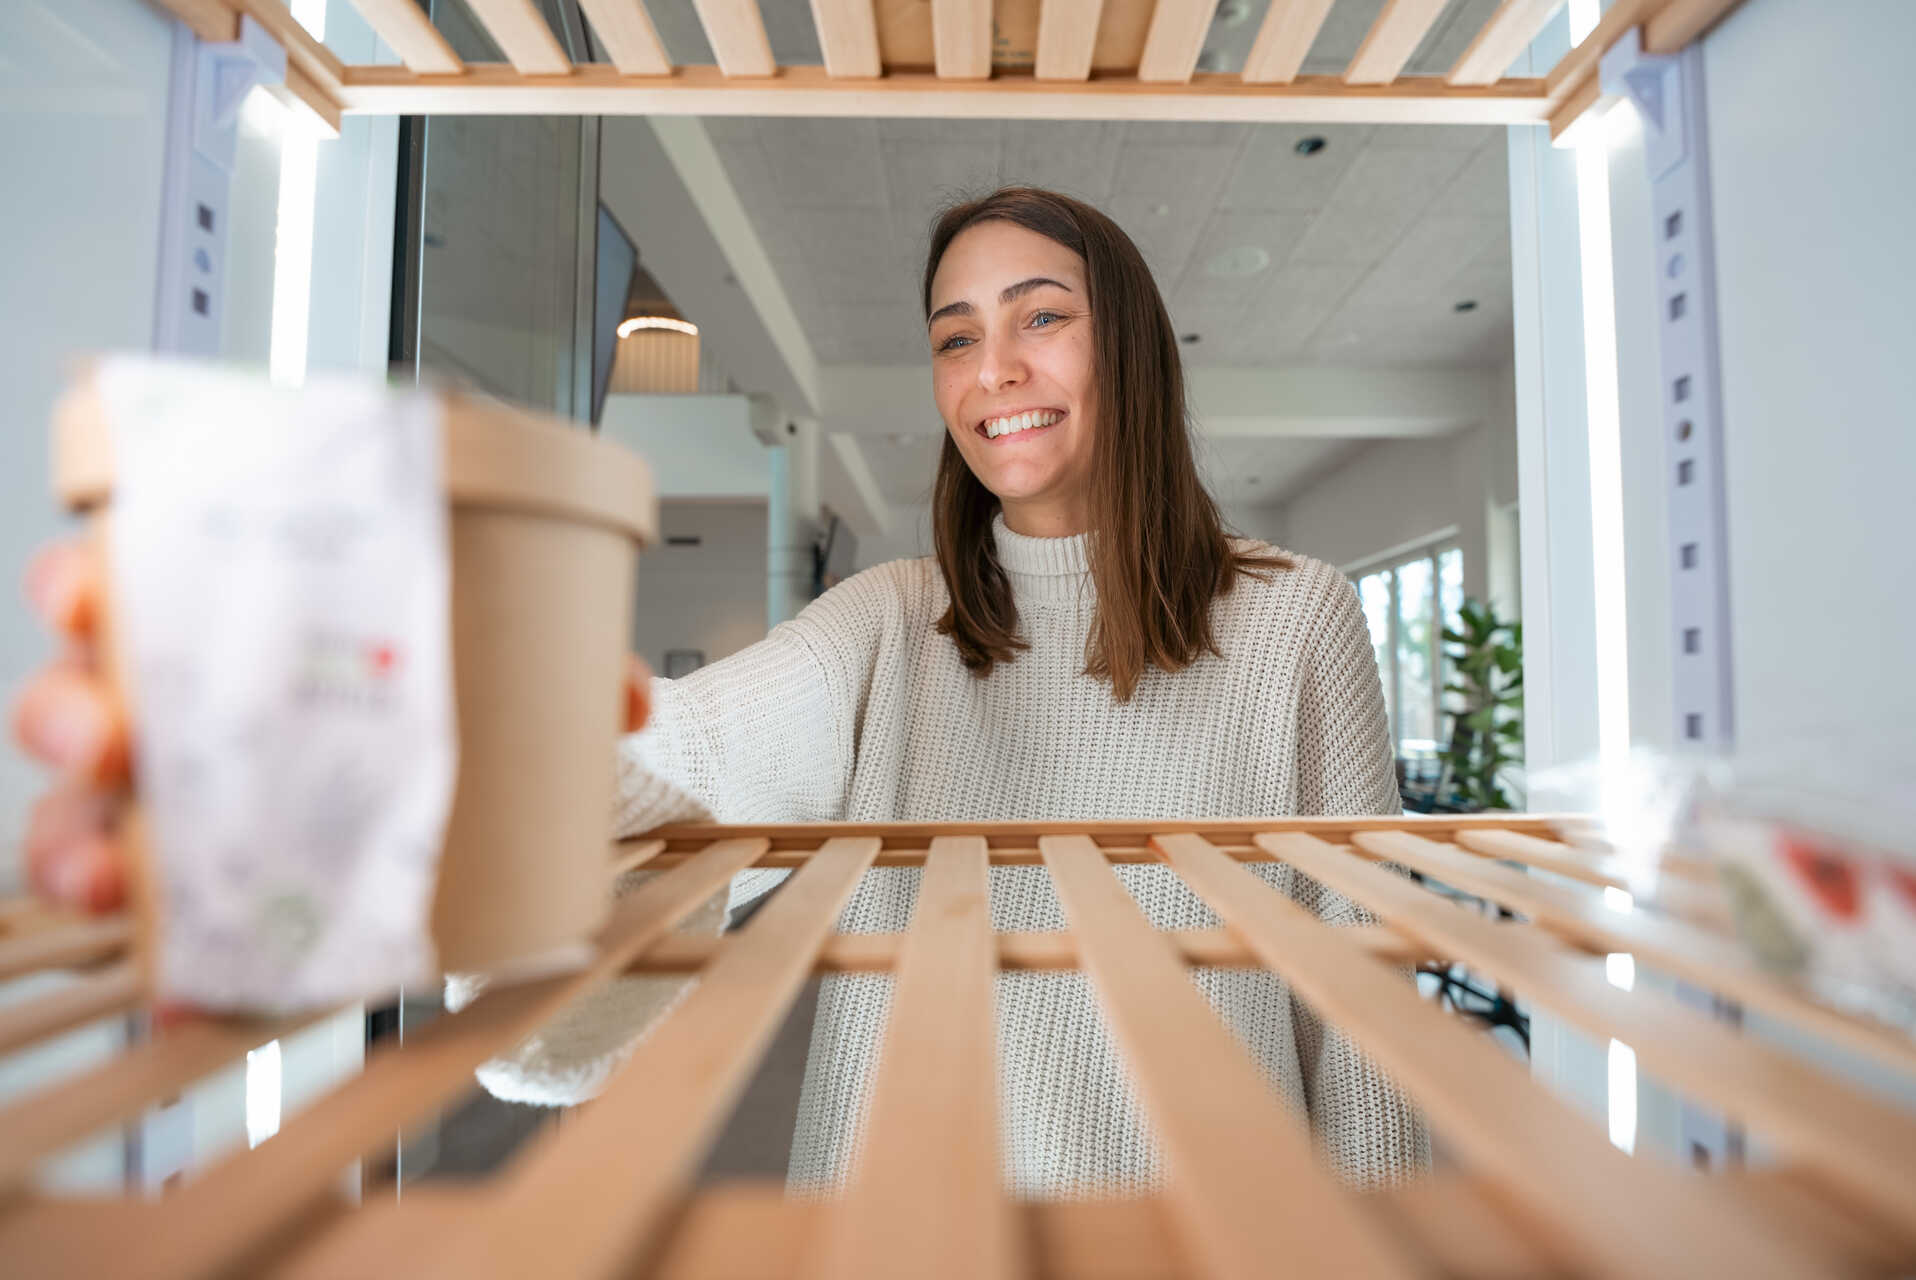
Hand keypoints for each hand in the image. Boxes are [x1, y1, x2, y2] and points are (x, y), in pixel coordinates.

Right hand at [12, 539, 656, 914]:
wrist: (489, 754)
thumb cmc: (458, 676)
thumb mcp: (515, 645)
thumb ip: (572, 658)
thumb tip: (624, 698)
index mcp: (237, 612)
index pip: (125, 577)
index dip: (84, 584)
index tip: (90, 594)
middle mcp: (188, 698)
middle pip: (81, 695)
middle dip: (71, 714)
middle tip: (111, 733)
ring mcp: (184, 792)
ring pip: (85, 810)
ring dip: (81, 843)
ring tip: (116, 874)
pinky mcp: (212, 881)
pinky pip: (162, 917)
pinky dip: (167, 956)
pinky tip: (183, 983)